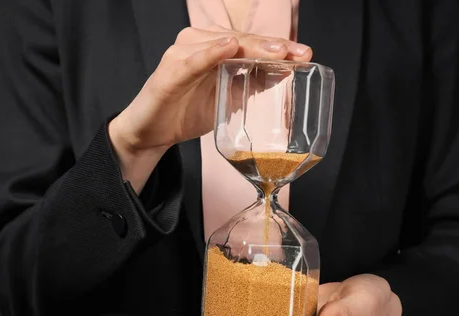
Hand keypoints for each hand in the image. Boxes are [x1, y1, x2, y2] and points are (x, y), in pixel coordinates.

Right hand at [110, 26, 311, 153]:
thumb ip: (249, 86)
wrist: (152, 132)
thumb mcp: (227, 100)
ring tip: (276, 51)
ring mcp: (182, 54)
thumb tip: (281, 78)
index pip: (251, 43)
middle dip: (272, 46)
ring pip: (220, 45)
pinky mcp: (168, 72)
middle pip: (240, 40)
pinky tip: (228, 47)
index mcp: (214, 48)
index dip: (279, 47)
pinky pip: (192, 61)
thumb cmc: (187, 111)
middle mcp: (198, 43)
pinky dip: (210, 53)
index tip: (305, 54)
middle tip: (297, 53)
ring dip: (250, 47)